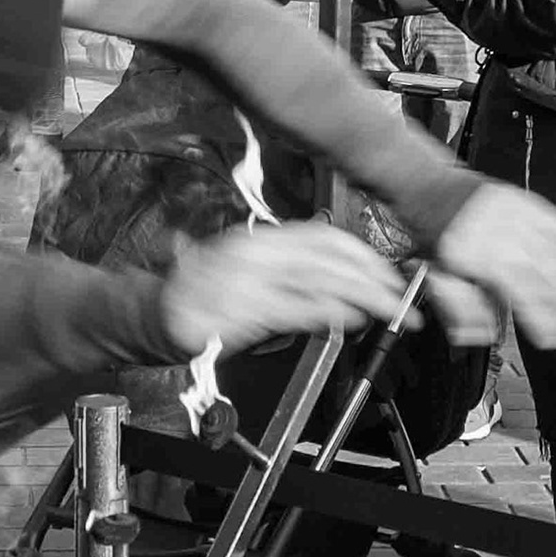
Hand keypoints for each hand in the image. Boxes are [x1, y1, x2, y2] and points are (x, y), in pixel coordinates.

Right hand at [160, 219, 409, 356]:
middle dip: (373, 278)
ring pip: (320, 281)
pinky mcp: (240, 310)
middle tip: (401, 298)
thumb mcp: (248, 274)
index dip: (362, 255)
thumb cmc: (200, 297)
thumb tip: (340, 292)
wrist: (153, 315)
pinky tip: (349, 319)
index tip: (388, 273)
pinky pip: (294, 308)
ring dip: (362, 296)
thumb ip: (290, 277)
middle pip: (329, 259)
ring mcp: (247, 280)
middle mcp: (255, 253)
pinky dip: (327, 314)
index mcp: (259, 240)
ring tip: (389, 310)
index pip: (323, 237)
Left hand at [430, 182, 555, 349]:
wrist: (429, 187)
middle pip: (552, 276)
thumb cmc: (435, 235)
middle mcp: (506, 240)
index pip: (524, 298)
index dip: (549, 320)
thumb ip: (463, 307)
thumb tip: (483, 335)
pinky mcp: (527, 202)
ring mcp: (519, 219)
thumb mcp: (438, 275)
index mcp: (482, 262)